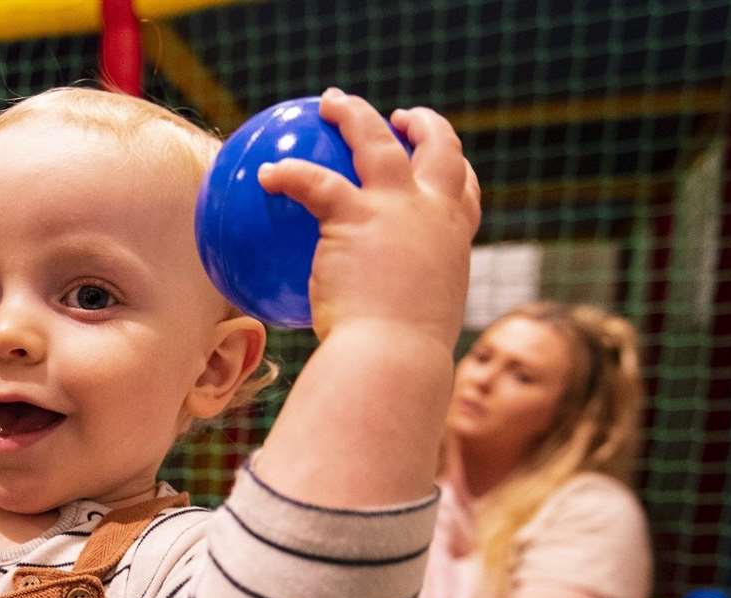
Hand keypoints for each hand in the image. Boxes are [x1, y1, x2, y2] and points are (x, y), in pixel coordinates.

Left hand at [259, 88, 480, 350]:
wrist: (393, 358)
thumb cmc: (398, 362)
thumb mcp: (409, 336)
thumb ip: (393, 318)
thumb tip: (366, 339)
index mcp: (452, 244)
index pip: (464, 196)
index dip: (455, 173)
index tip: (439, 161)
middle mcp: (434, 216)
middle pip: (438, 151)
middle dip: (423, 124)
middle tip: (400, 116)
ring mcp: (398, 209)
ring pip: (375, 141)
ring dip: (353, 115)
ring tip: (331, 102)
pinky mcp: (355, 215)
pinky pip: (314, 181)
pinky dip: (288, 173)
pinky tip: (265, 174)